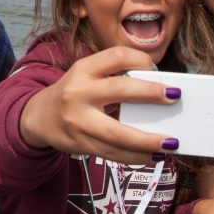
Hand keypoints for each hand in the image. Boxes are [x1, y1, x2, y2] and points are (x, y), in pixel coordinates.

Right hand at [18, 46, 180, 163]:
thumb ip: (115, 77)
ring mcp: (78, 122)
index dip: (140, 60)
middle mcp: (78, 93)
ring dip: (147, 140)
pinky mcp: (81, 145)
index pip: (116, 56)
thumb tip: (158, 89)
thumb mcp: (86, 76)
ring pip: (117, 133)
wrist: (39, 118)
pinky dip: (136, 157)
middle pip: (119, 91)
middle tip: (174, 97)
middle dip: (149, 94)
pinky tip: (153, 156)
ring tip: (171, 142)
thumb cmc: (73, 93)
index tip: (157, 69)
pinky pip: (113, 154)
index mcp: (83, 69)